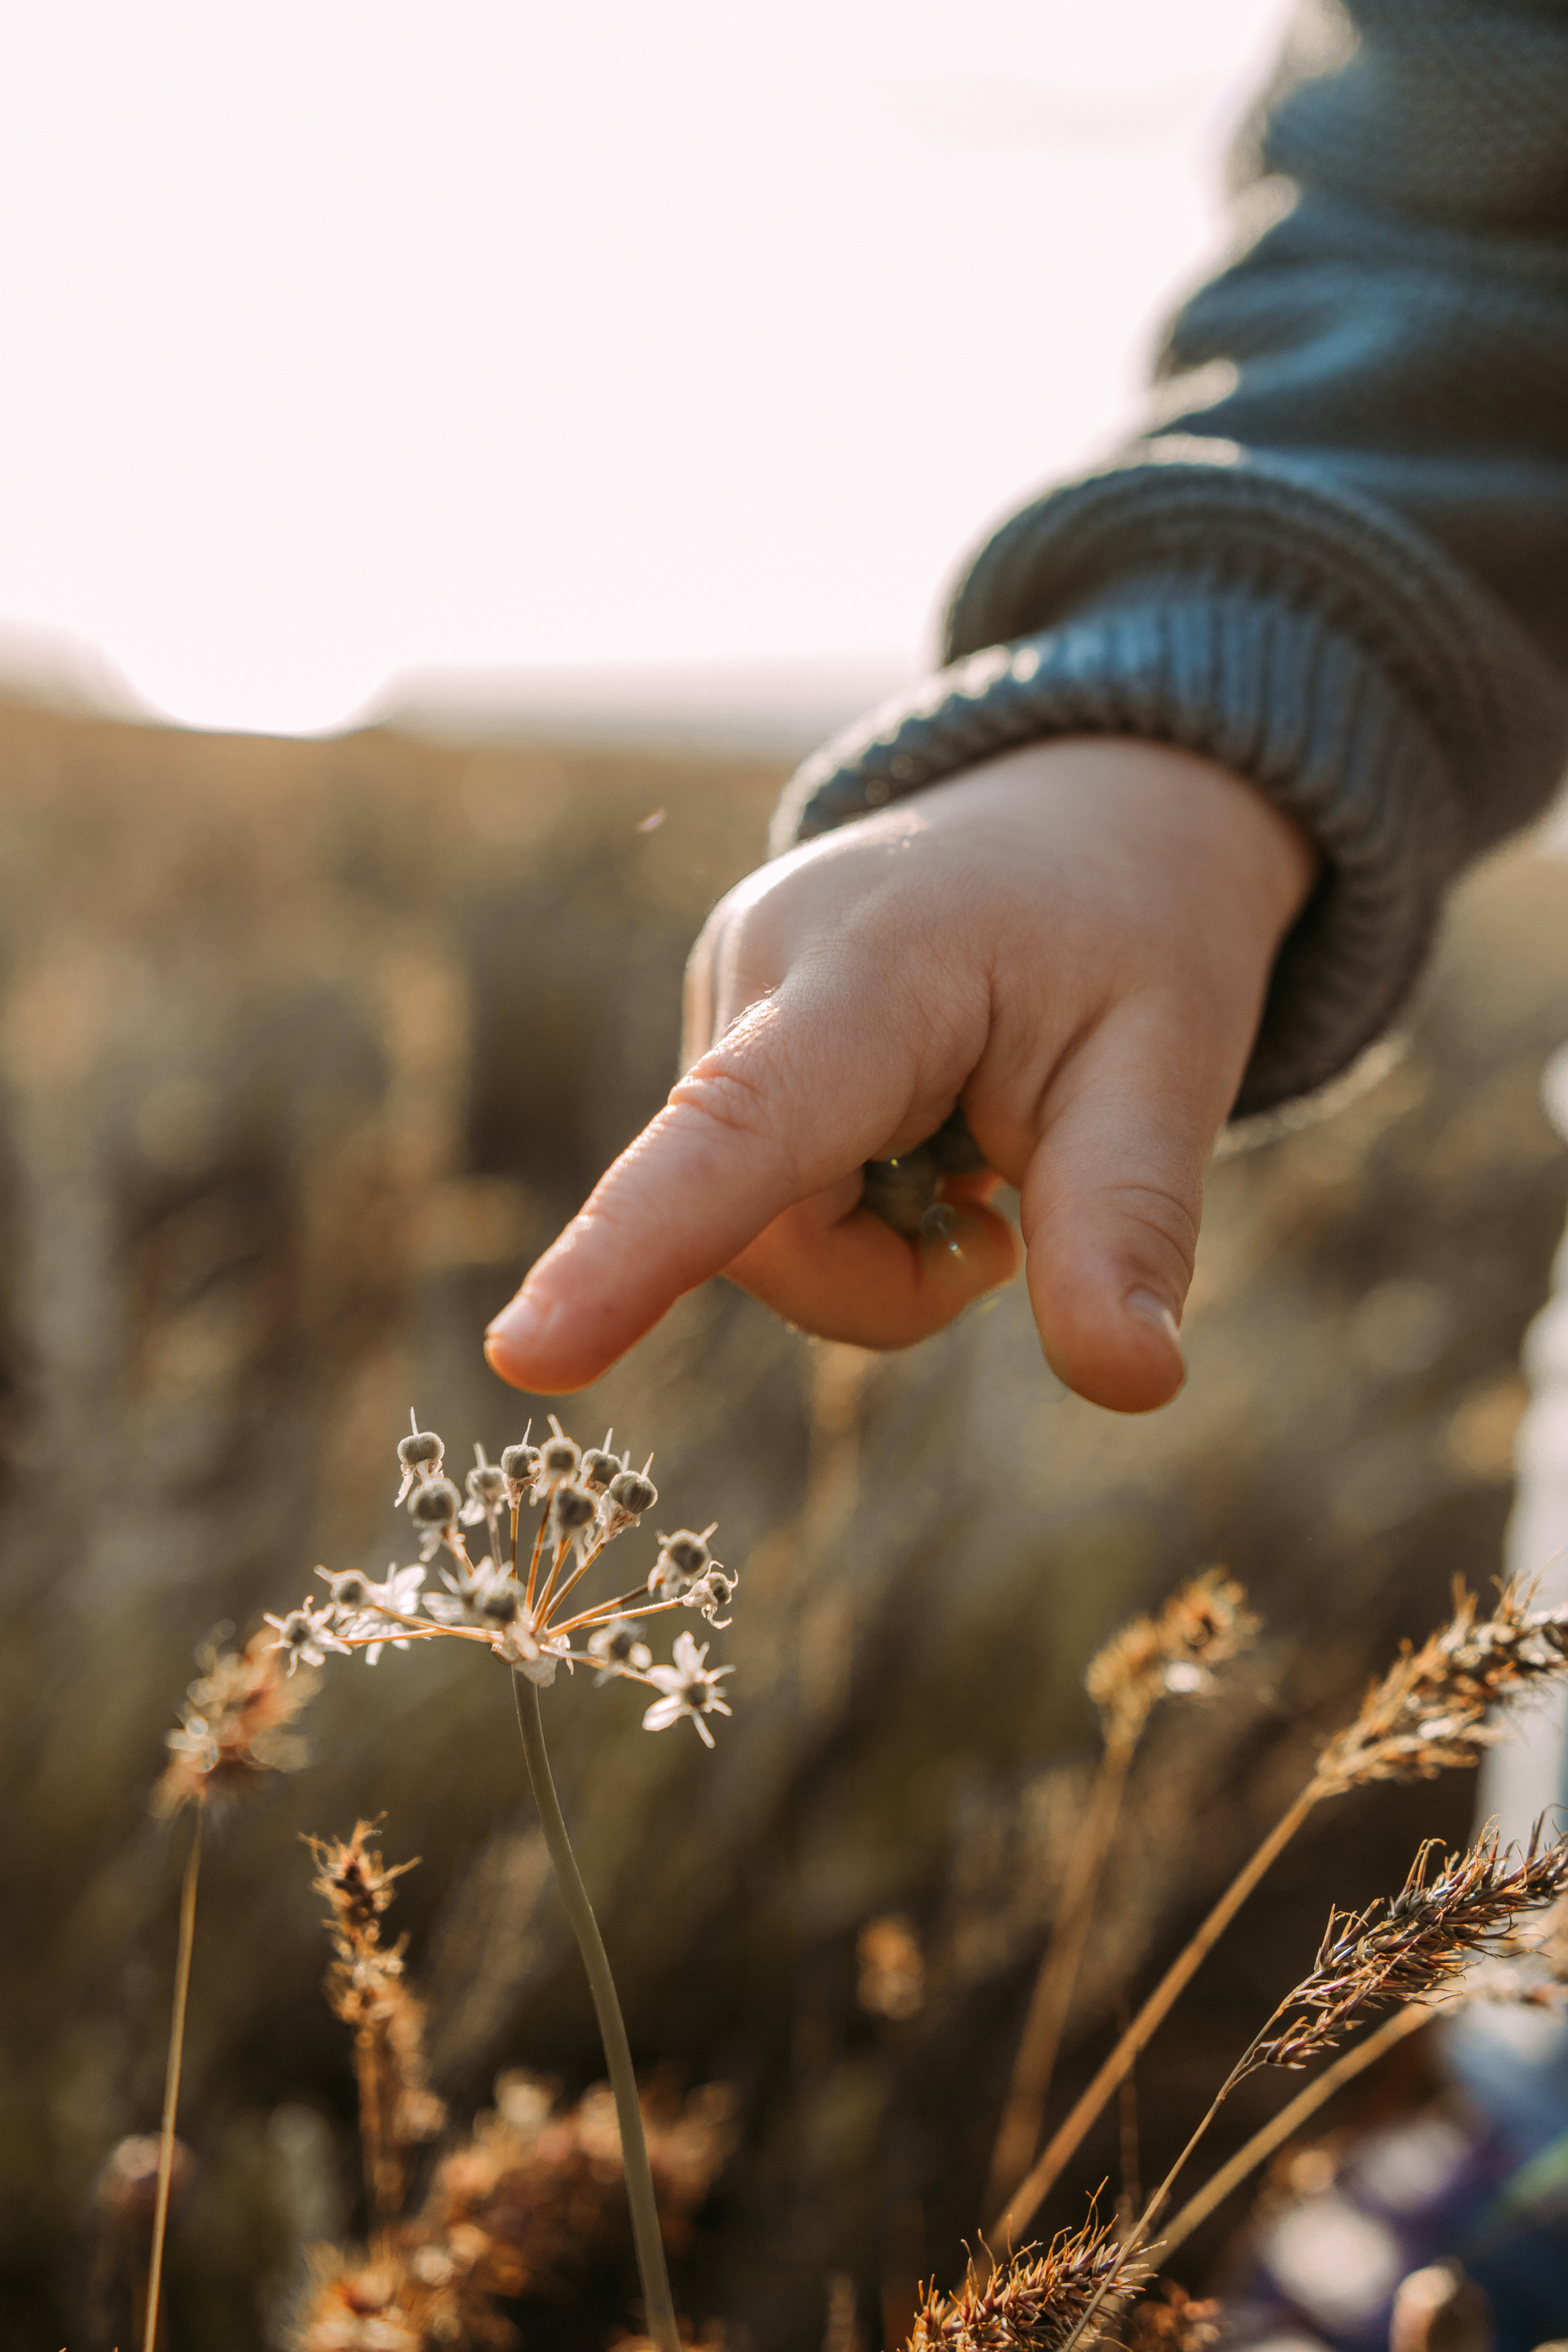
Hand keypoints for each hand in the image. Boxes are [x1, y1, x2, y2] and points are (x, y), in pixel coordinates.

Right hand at [485, 738, 1316, 1410]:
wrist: (1082, 818)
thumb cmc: (1132, 934)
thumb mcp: (1171, 1066)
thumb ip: (1130, 1224)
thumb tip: (1135, 1384)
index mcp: (871, 963)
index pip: (734, 1128)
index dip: (629, 1251)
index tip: (524, 1357)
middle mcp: (753, 969)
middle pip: (761, 1235)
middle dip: (886, 1283)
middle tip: (1001, 1222)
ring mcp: (720, 1000)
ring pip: (755, 1231)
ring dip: (873, 1247)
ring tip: (966, 1149)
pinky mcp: (720, 1037)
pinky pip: (756, 1197)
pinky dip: (849, 1211)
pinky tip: (915, 1131)